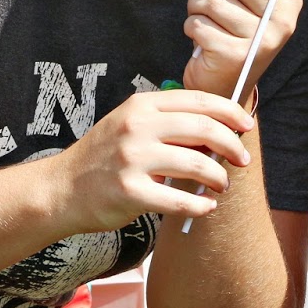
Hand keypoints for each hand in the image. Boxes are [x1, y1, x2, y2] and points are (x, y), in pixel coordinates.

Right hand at [51, 89, 253, 230]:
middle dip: (232, 145)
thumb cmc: (103, 157)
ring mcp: (133, 159)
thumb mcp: (129, 125)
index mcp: (140, 106)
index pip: (197, 100)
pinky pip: (180, 200)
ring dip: (219, 178)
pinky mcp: (130, 192)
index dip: (229, 112)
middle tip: (242, 159)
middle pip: (203, 129)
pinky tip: (205, 207)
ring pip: (197, 164)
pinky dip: (201, 206)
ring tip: (221, 185)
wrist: (62, 188)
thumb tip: (217, 131)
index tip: (246, 125)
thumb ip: (166, 123)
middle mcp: (137, 127)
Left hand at [180, 0, 302, 99]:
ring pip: (214, 1)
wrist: (227, 87)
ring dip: (197, 5)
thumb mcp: (248, 4)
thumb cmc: (235, 34)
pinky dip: (191, 27)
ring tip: (203, 17)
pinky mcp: (236, 55)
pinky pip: (199, 23)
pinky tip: (200, 39)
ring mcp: (261, 40)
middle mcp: (282, 21)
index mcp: (290, 2)